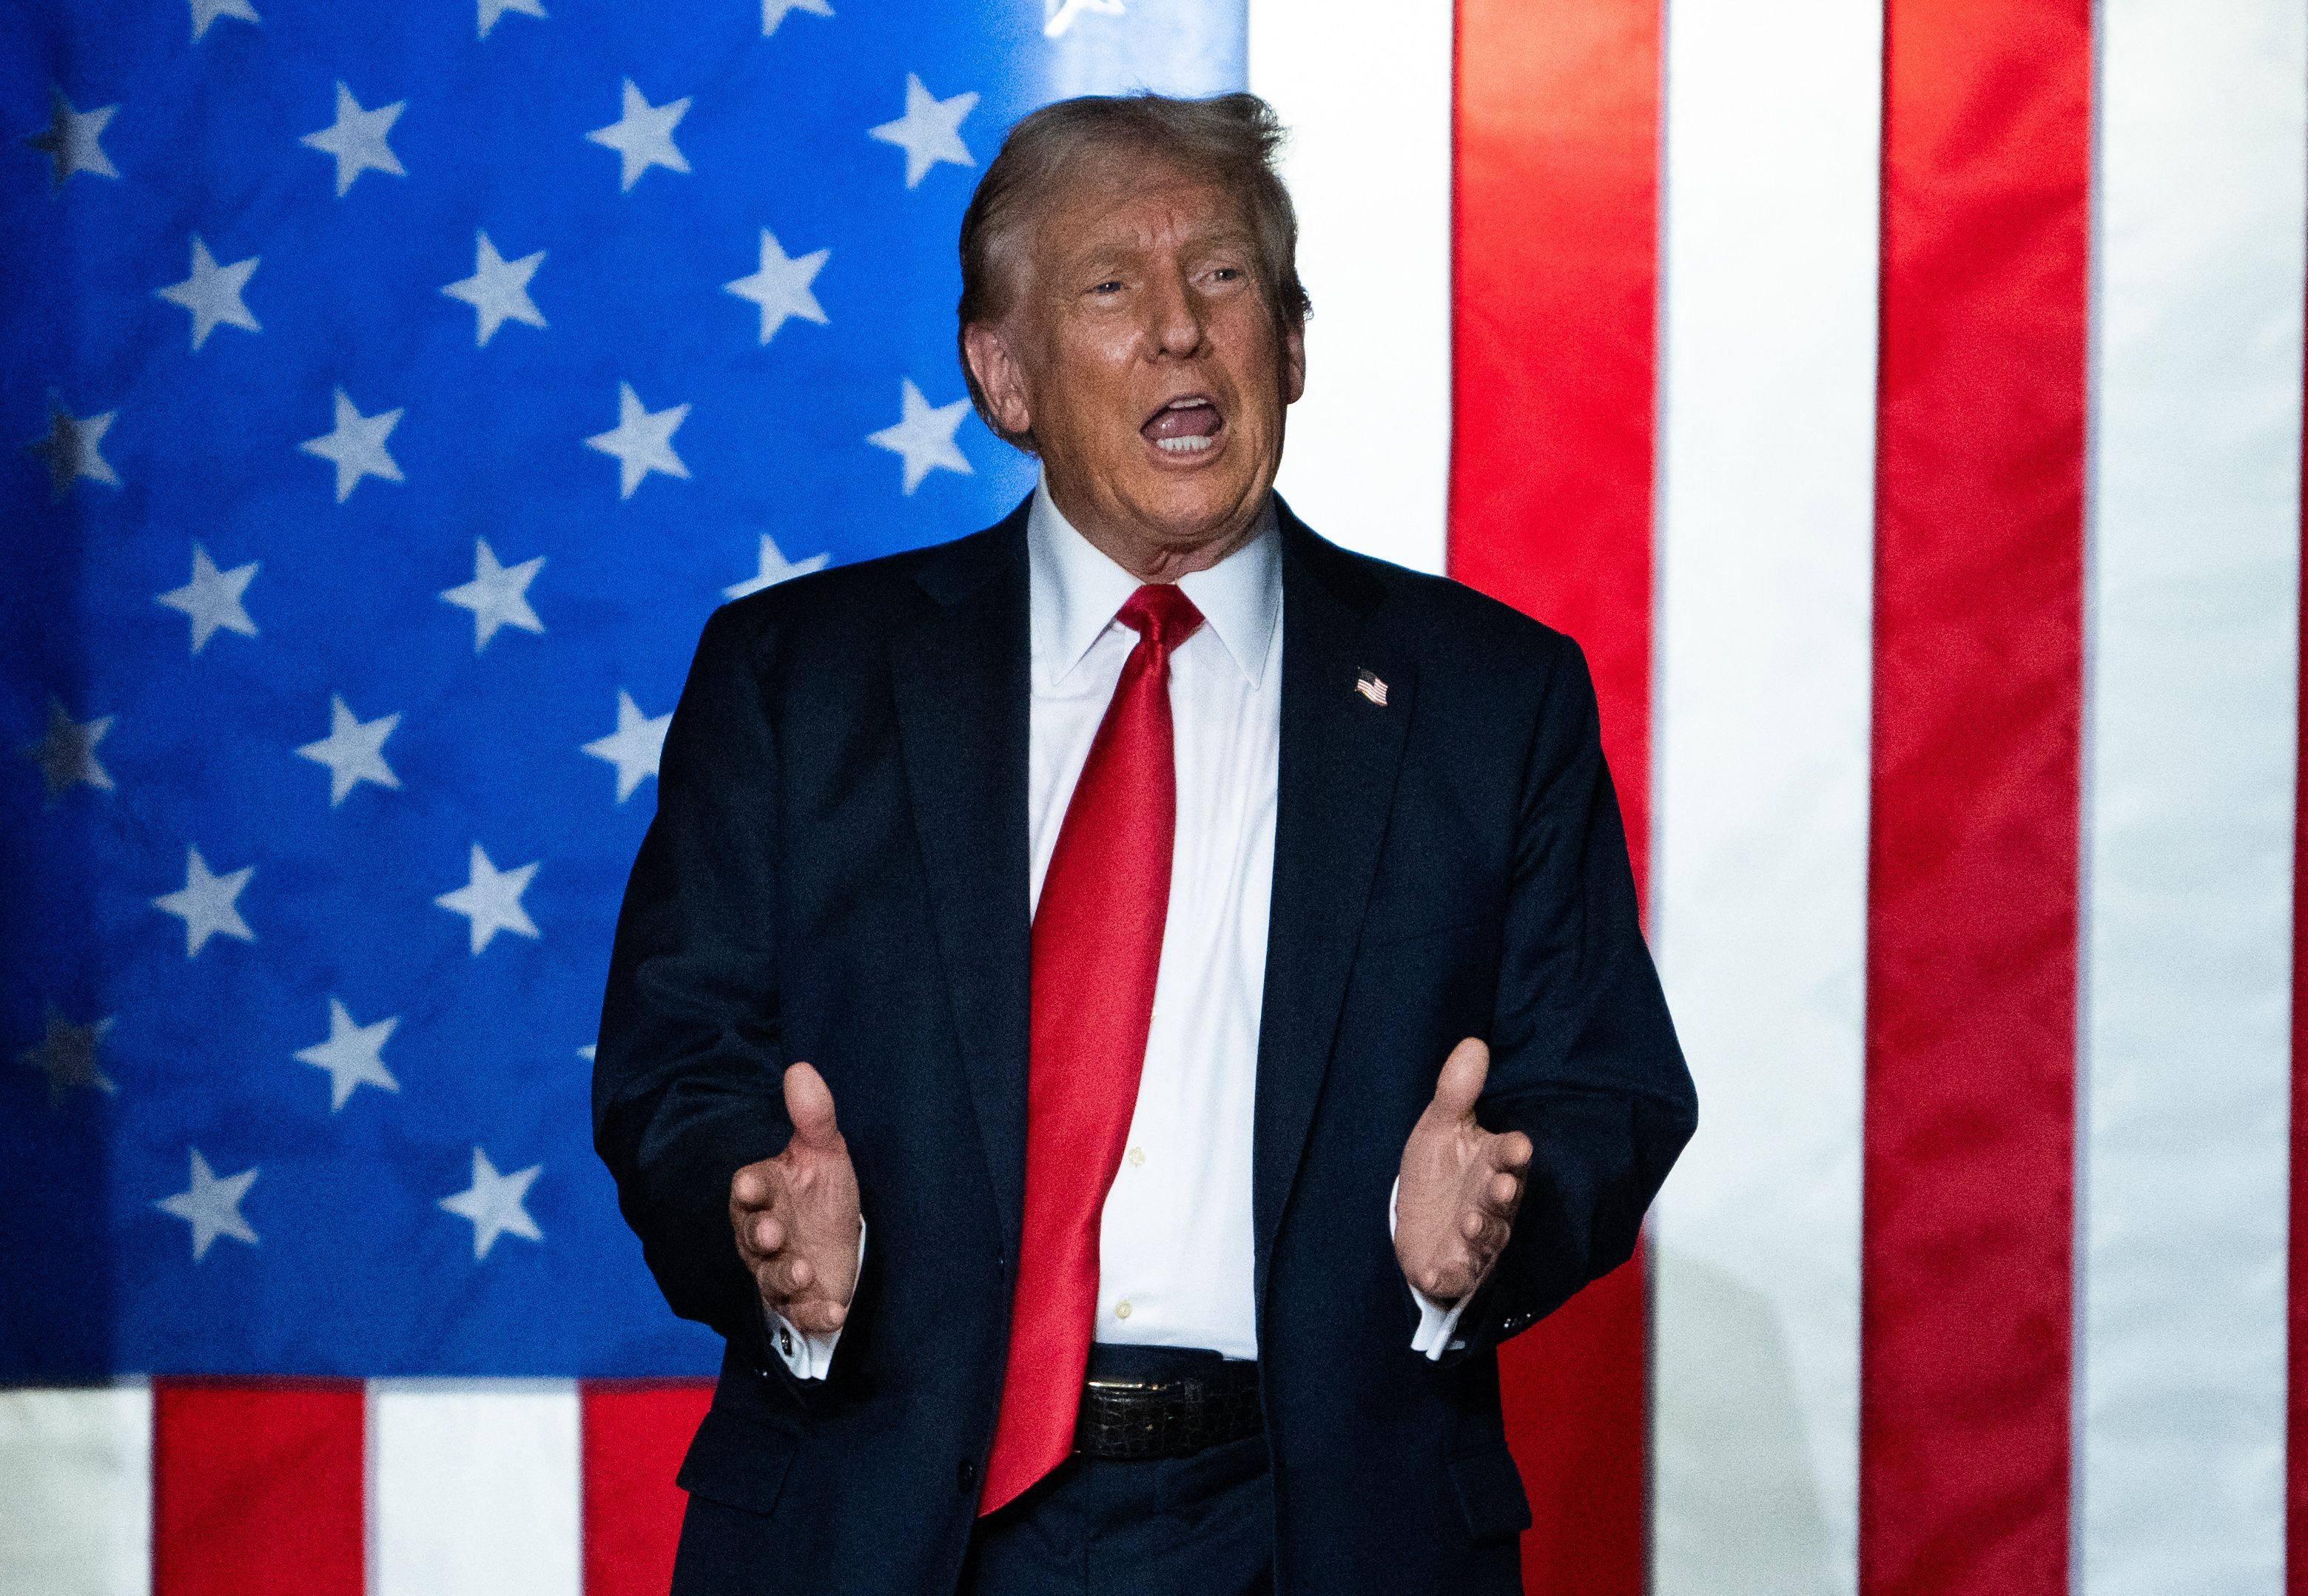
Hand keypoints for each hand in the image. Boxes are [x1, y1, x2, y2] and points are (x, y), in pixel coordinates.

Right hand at [729, 1061, 861, 1336]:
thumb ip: (813, 1117)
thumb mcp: (825, 1153)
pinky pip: (802, 1313)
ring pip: (771, 1279)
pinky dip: (816, 1314)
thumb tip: (800, 1068)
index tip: (752, 1183)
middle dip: (760, 1235)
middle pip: (752, 1236)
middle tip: (774, 1233)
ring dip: (785, 1277)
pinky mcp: (801, 1303)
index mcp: (766, 1194)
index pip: (749, 1189)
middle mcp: (764, 1235)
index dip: (750, 1188)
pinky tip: (835, 1311)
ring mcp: (780, 1271)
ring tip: (803, 1272)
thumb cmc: (822, 1194)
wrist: (841, 1244)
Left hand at [1394, 1037, 1532, 1303]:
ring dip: (1479, 1231)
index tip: (1518, 1146)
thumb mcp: (1440, 1127)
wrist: (1418, 1223)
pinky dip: (1447, 1275)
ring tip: (1468, 1222)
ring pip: (1485, 1237)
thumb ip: (1455, 1092)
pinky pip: (1455, 1275)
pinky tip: (1434, 1274)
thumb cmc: (1438, 1171)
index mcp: (1493, 1165)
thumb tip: (1473, 1043)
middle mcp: (1491, 1205)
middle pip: (1502, 1200)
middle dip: (1501, 1195)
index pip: (1509, 1157)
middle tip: (1500, 1187)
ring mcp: (1475, 1240)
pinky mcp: (1454, 1268)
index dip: (1513, 1153)